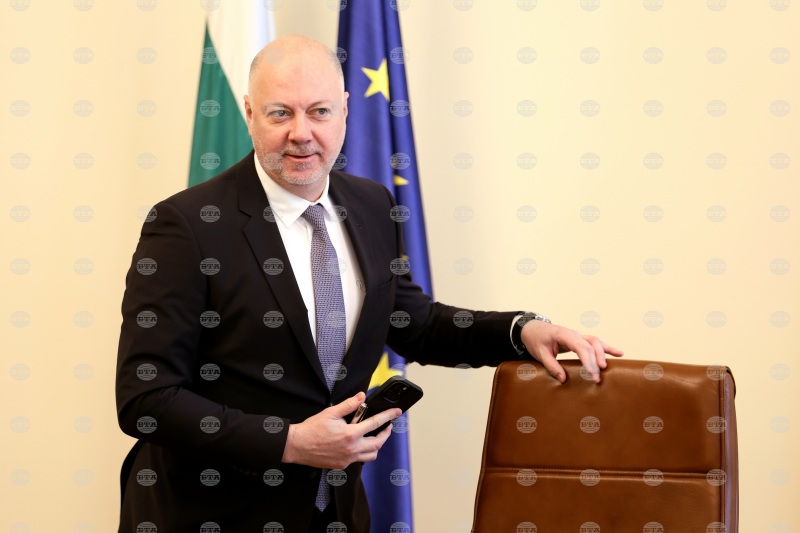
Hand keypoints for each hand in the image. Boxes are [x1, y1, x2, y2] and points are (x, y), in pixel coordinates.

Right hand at [281, 391, 401, 469]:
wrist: (297, 446)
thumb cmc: (311, 429)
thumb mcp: (331, 413)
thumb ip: (349, 405)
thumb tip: (361, 397)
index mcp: (350, 435)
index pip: (375, 424)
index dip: (388, 417)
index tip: (396, 413)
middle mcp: (352, 449)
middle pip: (378, 443)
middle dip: (386, 434)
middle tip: (388, 426)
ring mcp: (347, 459)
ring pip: (371, 455)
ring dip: (377, 445)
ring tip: (376, 436)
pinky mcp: (342, 465)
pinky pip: (359, 460)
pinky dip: (364, 452)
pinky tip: (359, 444)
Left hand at [520, 320, 622, 383]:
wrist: (532, 329)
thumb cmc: (535, 340)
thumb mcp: (540, 353)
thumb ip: (551, 366)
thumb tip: (563, 380)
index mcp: (564, 334)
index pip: (580, 347)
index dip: (588, 361)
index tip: (591, 374)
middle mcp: (573, 334)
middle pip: (590, 345)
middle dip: (595, 362)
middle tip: (596, 378)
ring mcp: (577, 336)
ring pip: (595, 342)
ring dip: (603, 354)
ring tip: (608, 367)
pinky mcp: (579, 340)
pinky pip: (595, 342)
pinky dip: (606, 348)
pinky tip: (618, 353)